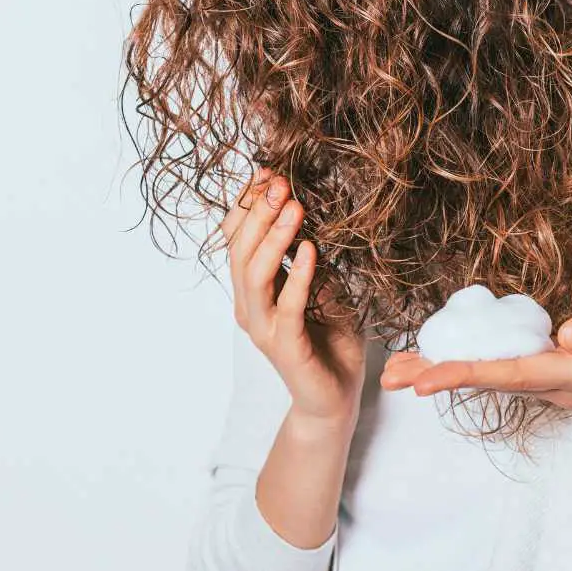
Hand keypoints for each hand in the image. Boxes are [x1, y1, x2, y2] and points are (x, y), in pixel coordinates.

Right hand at [220, 166, 366, 425]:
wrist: (334, 397)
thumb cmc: (329, 342)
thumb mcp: (324, 288)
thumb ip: (310, 259)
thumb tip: (309, 214)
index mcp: (252, 291)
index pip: (237, 240)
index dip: (247, 206)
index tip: (267, 173)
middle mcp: (249, 307)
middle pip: (240, 251)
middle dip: (259, 213)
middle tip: (280, 183)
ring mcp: (263, 328)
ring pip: (255, 275)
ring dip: (274, 238)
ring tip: (294, 207)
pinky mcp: (285, 346)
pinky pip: (286, 306)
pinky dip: (297, 275)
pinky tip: (311, 251)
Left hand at [380, 302, 571, 429]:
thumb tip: (569, 334)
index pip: (517, 374)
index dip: (470, 374)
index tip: (428, 379)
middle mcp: (555, 382)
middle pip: (489, 380)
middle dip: (439, 377)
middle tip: (390, 377)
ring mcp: (548, 379)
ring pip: (488, 375)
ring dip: (441, 372)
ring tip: (394, 371)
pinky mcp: (545, 369)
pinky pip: (497, 366)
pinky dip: (463, 361)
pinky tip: (433, 357)